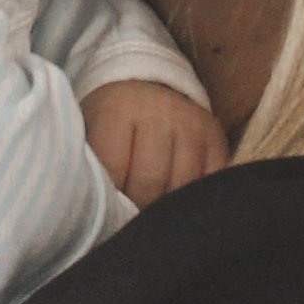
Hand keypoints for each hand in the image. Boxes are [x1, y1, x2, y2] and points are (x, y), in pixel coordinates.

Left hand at [82, 77, 230, 205]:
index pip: (113, 170)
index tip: (105, 209)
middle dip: (137, 208)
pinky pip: (211, 180)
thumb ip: (91, 167)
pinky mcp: (215, 135)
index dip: (109, 200)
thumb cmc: (109, 123)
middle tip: (129, 216)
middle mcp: (158, 111)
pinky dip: (195, 199)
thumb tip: (98, 211)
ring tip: (152, 211)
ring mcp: (191, 122)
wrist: (144, 88)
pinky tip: (179, 201)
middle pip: (150, 182)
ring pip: (182, 185)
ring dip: (166, 207)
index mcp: (118, 109)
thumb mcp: (88, 134)